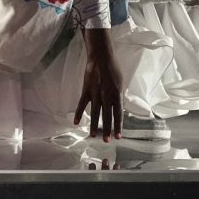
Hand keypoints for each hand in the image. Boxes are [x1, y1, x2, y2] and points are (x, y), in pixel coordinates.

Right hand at [73, 27, 122, 141]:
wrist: (101, 57)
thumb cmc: (113, 68)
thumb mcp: (121, 82)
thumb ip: (119, 95)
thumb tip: (119, 106)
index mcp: (117, 94)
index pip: (118, 113)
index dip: (118, 125)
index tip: (119, 136)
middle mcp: (107, 96)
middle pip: (107, 116)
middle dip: (107, 129)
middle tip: (106, 141)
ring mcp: (96, 93)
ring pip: (95, 113)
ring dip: (94, 125)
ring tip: (93, 136)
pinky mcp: (86, 90)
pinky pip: (82, 104)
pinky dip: (79, 113)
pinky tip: (77, 122)